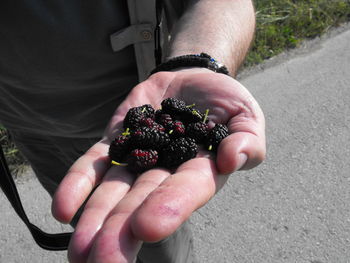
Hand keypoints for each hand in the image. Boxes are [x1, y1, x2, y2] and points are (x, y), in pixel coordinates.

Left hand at [51, 68, 265, 262]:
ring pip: (114, 192)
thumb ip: (248, 140)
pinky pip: (94, 165)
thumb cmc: (224, 102)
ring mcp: (138, 158)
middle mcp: (166, 172)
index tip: (146, 227)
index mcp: (200, 171)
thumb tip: (232, 159)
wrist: (191, 80)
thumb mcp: (246, 115)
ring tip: (79, 251)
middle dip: (122, 232)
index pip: (185, 192)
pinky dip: (78, 185)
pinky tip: (64, 209)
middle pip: (142, 203)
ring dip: (96, 219)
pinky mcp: (116, 142)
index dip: (169, 208)